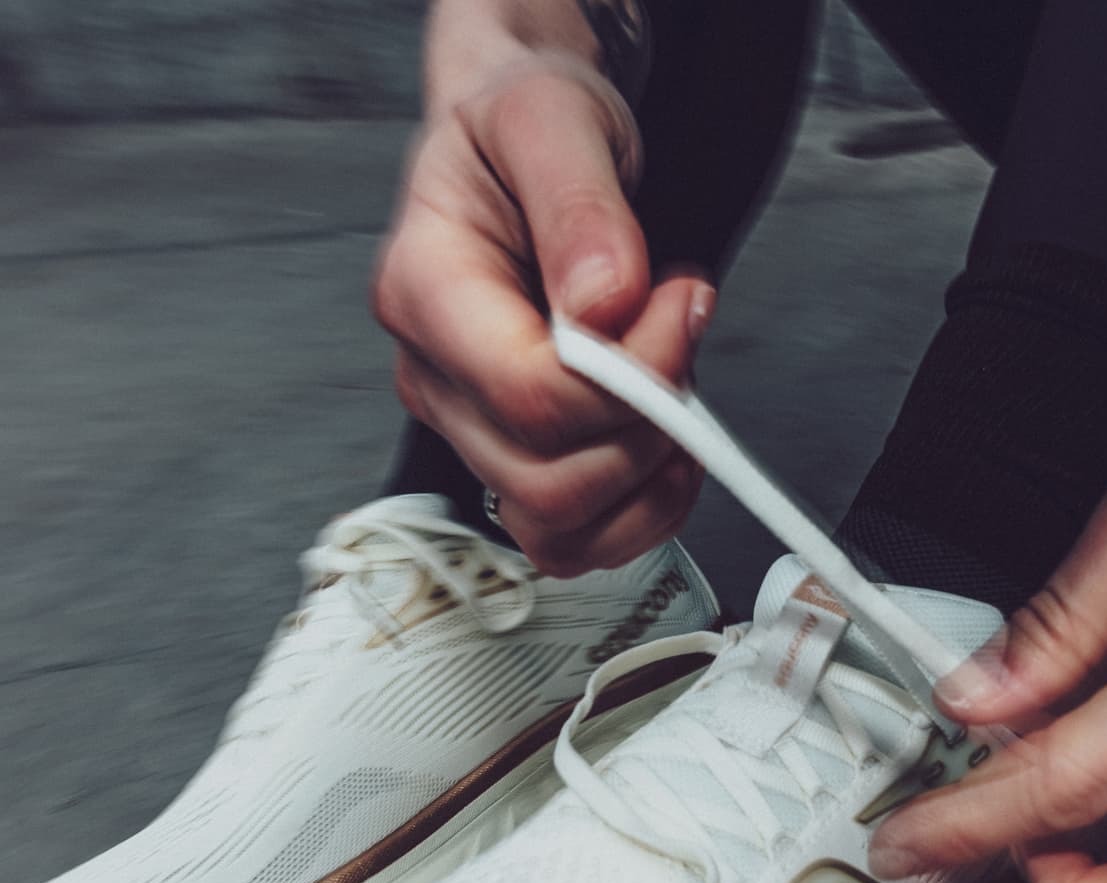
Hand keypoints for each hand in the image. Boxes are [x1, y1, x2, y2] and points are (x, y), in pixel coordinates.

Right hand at [374, 51, 711, 575]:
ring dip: (648, 482)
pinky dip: (641, 512)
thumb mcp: (553, 118)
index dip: (631, 376)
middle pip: (548, 480)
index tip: (679, 302)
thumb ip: (579, 206)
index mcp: (425, 291)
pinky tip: (666, 444)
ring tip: (677, 392)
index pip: (529, 394)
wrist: (526, 146)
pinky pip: (575, 541)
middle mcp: (435, 377)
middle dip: (649, 425)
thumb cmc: (526, 131)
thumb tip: (606, 302)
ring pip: (559, 530)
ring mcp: (470, 428)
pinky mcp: (515, 458)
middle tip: (681, 332)